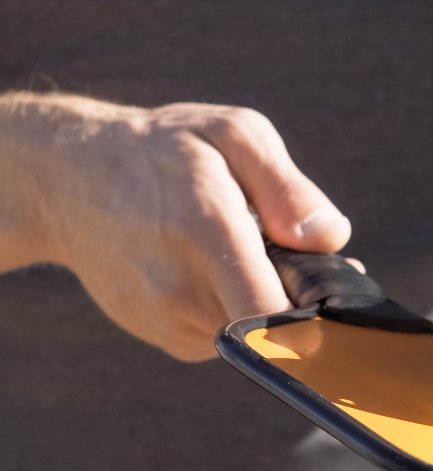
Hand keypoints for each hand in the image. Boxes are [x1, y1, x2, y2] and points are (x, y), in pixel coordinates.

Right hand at [32, 96, 350, 360]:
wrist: (65, 180)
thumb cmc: (162, 149)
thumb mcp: (232, 134)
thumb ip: (288, 188)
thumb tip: (330, 240)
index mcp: (205, 230)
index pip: (271, 314)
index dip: (313, 311)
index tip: (326, 288)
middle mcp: (180, 286)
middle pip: (272, 327)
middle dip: (293, 296)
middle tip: (283, 249)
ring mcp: (165, 319)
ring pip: (250, 333)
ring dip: (260, 300)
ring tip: (236, 249)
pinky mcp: (161, 336)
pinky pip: (224, 336)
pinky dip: (233, 309)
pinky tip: (212, 269)